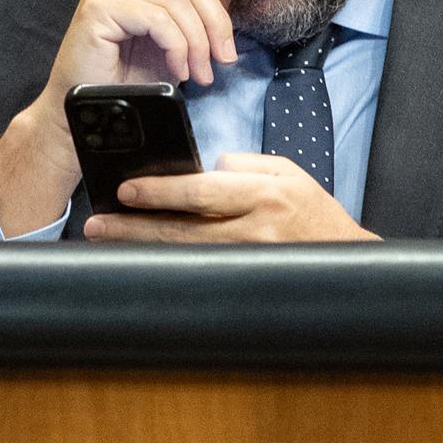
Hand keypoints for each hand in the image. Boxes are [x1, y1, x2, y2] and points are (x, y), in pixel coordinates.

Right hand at [0, 0, 263, 235]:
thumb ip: (197, 13)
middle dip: (216, 20)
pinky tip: (178, 71)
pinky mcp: (98, 6)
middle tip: (225, 59)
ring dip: (198, 41)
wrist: (86, 114)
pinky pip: (157, 17)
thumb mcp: (174, 43)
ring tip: (201, 74)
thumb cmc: (127, 81)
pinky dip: (177, 46)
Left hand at [82, 153, 379, 242]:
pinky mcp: (242, 277)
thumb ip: (244, 165)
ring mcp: (248, 259)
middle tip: (98, 223)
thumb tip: (204, 168)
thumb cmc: (313, 211)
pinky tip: (140, 258)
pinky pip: (196, 271)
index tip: (126, 190)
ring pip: (183, 255)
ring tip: (108, 239)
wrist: (344, 258)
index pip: (202, 191)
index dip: (161, 191)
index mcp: (264, 195)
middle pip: (182, 229)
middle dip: (135, 226)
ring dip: (142, 248)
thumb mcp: (287, 172)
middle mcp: (254, 230)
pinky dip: (166, 264)